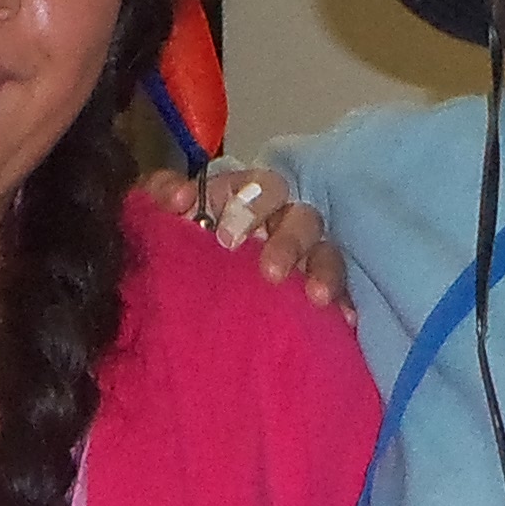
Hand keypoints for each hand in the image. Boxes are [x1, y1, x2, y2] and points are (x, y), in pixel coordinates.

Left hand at [131, 160, 347, 315]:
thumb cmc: (177, 244)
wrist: (180, 296)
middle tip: (270, 272)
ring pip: (324, 251)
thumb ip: (160, 195)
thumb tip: (177, 198)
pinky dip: (344, 302)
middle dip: (287, 241)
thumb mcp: (160, 217)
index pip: (254, 187)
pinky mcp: (317, 291)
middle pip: (298, 217)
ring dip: (322, 270)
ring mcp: (303, 256)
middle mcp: (280, 222)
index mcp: (245, 199)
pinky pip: (341, 291)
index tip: (219, 233)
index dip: (241, 201)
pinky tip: (344, 319)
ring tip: (316, 297)